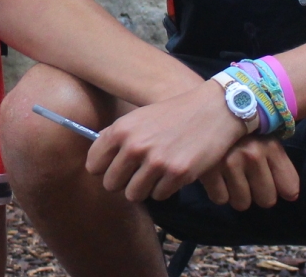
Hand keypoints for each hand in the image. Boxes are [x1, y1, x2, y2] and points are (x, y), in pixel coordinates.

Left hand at [87, 81, 289, 203]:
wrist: (212, 110)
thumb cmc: (173, 115)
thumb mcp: (138, 118)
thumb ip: (117, 138)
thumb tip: (96, 164)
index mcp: (121, 130)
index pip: (93, 165)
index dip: (103, 170)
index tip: (114, 168)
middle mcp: (135, 146)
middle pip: (111, 185)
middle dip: (123, 183)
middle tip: (137, 174)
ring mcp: (156, 161)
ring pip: (133, 195)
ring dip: (144, 188)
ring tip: (155, 174)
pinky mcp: (177, 173)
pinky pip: (159, 196)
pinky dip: (165, 188)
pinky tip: (174, 172)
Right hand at [195, 135, 301, 210]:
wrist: (205, 115)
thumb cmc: (240, 131)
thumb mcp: (264, 138)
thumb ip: (279, 166)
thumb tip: (291, 196)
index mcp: (270, 146)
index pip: (289, 187)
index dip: (282, 190)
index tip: (272, 182)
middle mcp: (252, 154)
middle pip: (266, 200)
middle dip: (257, 194)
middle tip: (248, 178)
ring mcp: (229, 162)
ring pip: (242, 203)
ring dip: (237, 194)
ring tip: (231, 176)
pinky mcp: (207, 170)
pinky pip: (220, 198)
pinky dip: (218, 191)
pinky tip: (216, 175)